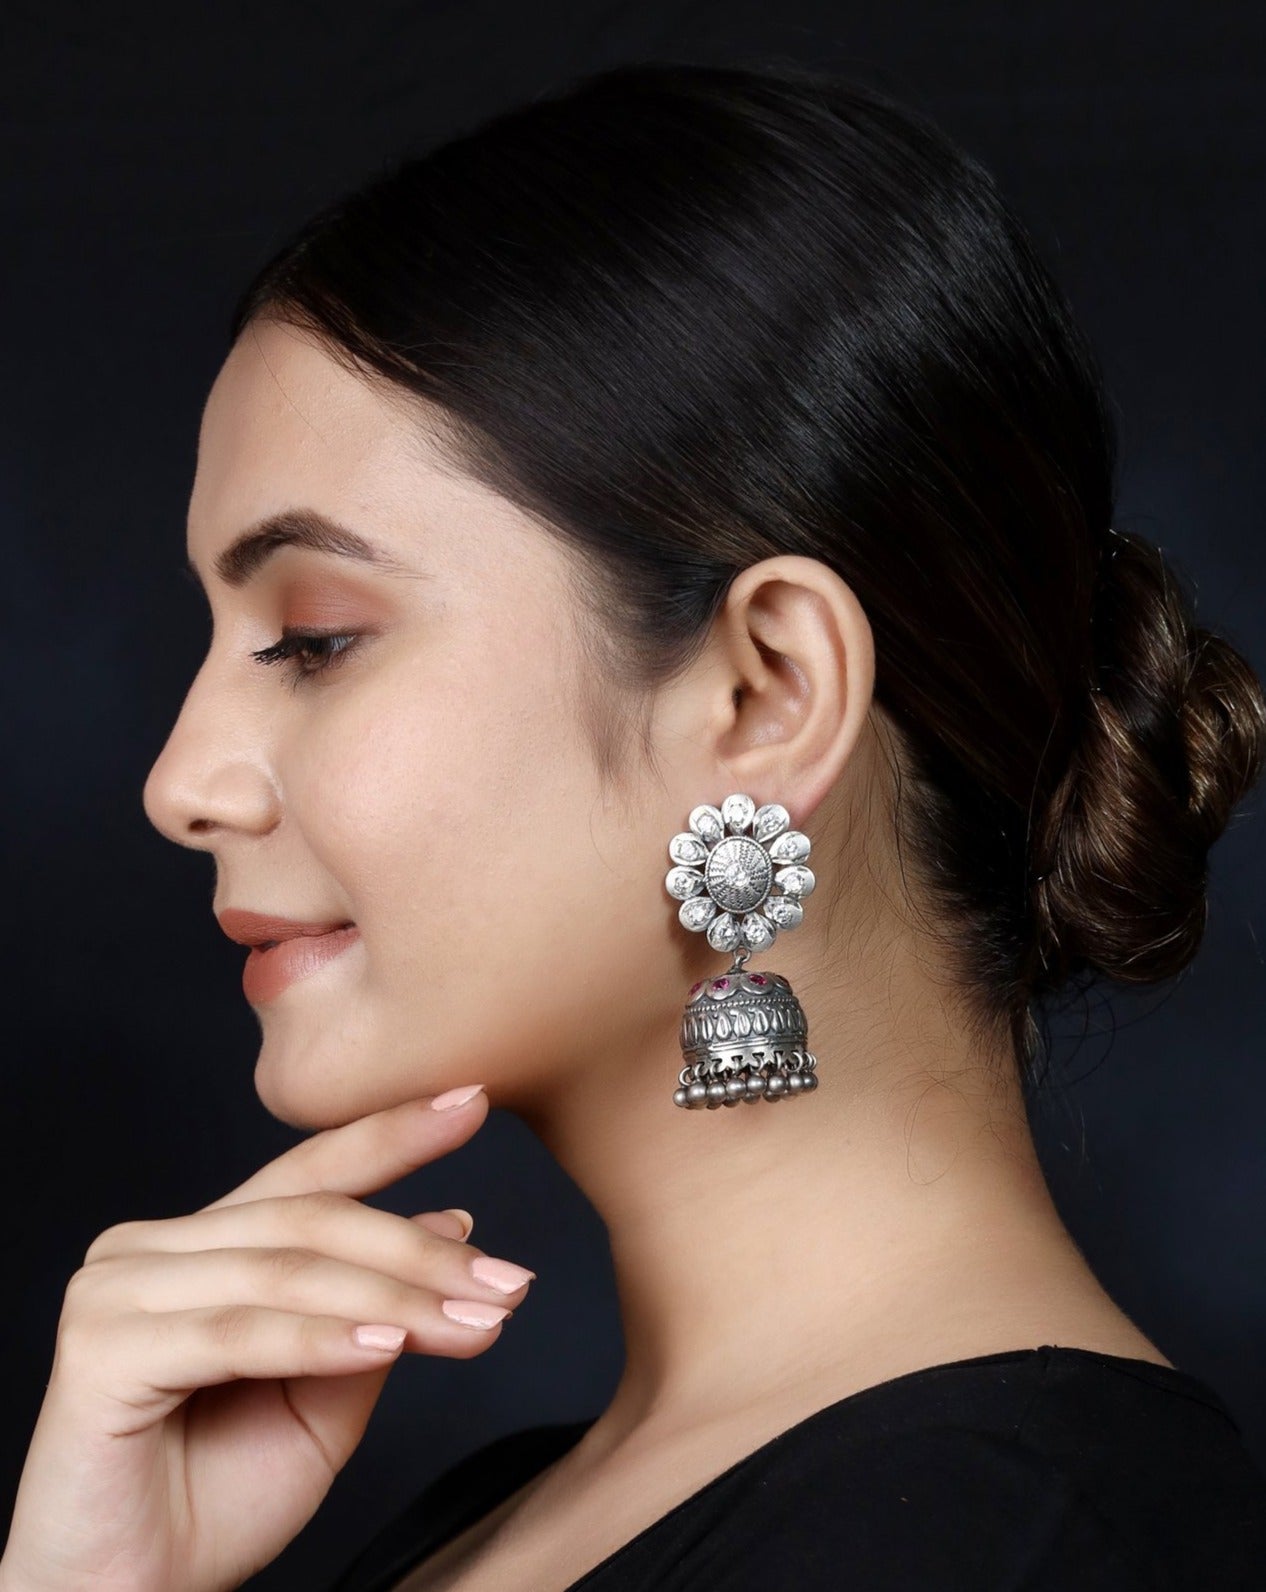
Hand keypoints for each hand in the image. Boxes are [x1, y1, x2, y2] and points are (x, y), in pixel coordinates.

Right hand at [0, 1085, 535, 1591]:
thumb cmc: (217, 1502)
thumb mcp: (327, 1395)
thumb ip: (376, 1306)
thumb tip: (452, 1214)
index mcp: (200, 1245)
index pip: (308, 1174)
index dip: (391, 1134)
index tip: (472, 1101)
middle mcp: (149, 1248)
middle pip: (309, 1220)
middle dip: (420, 1250)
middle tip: (508, 1280)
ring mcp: (117, 1290)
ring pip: (285, 1271)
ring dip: (394, 1298)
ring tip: (474, 1321)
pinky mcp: (99, 1349)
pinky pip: (237, 1331)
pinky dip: (320, 1338)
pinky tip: (390, 1345)